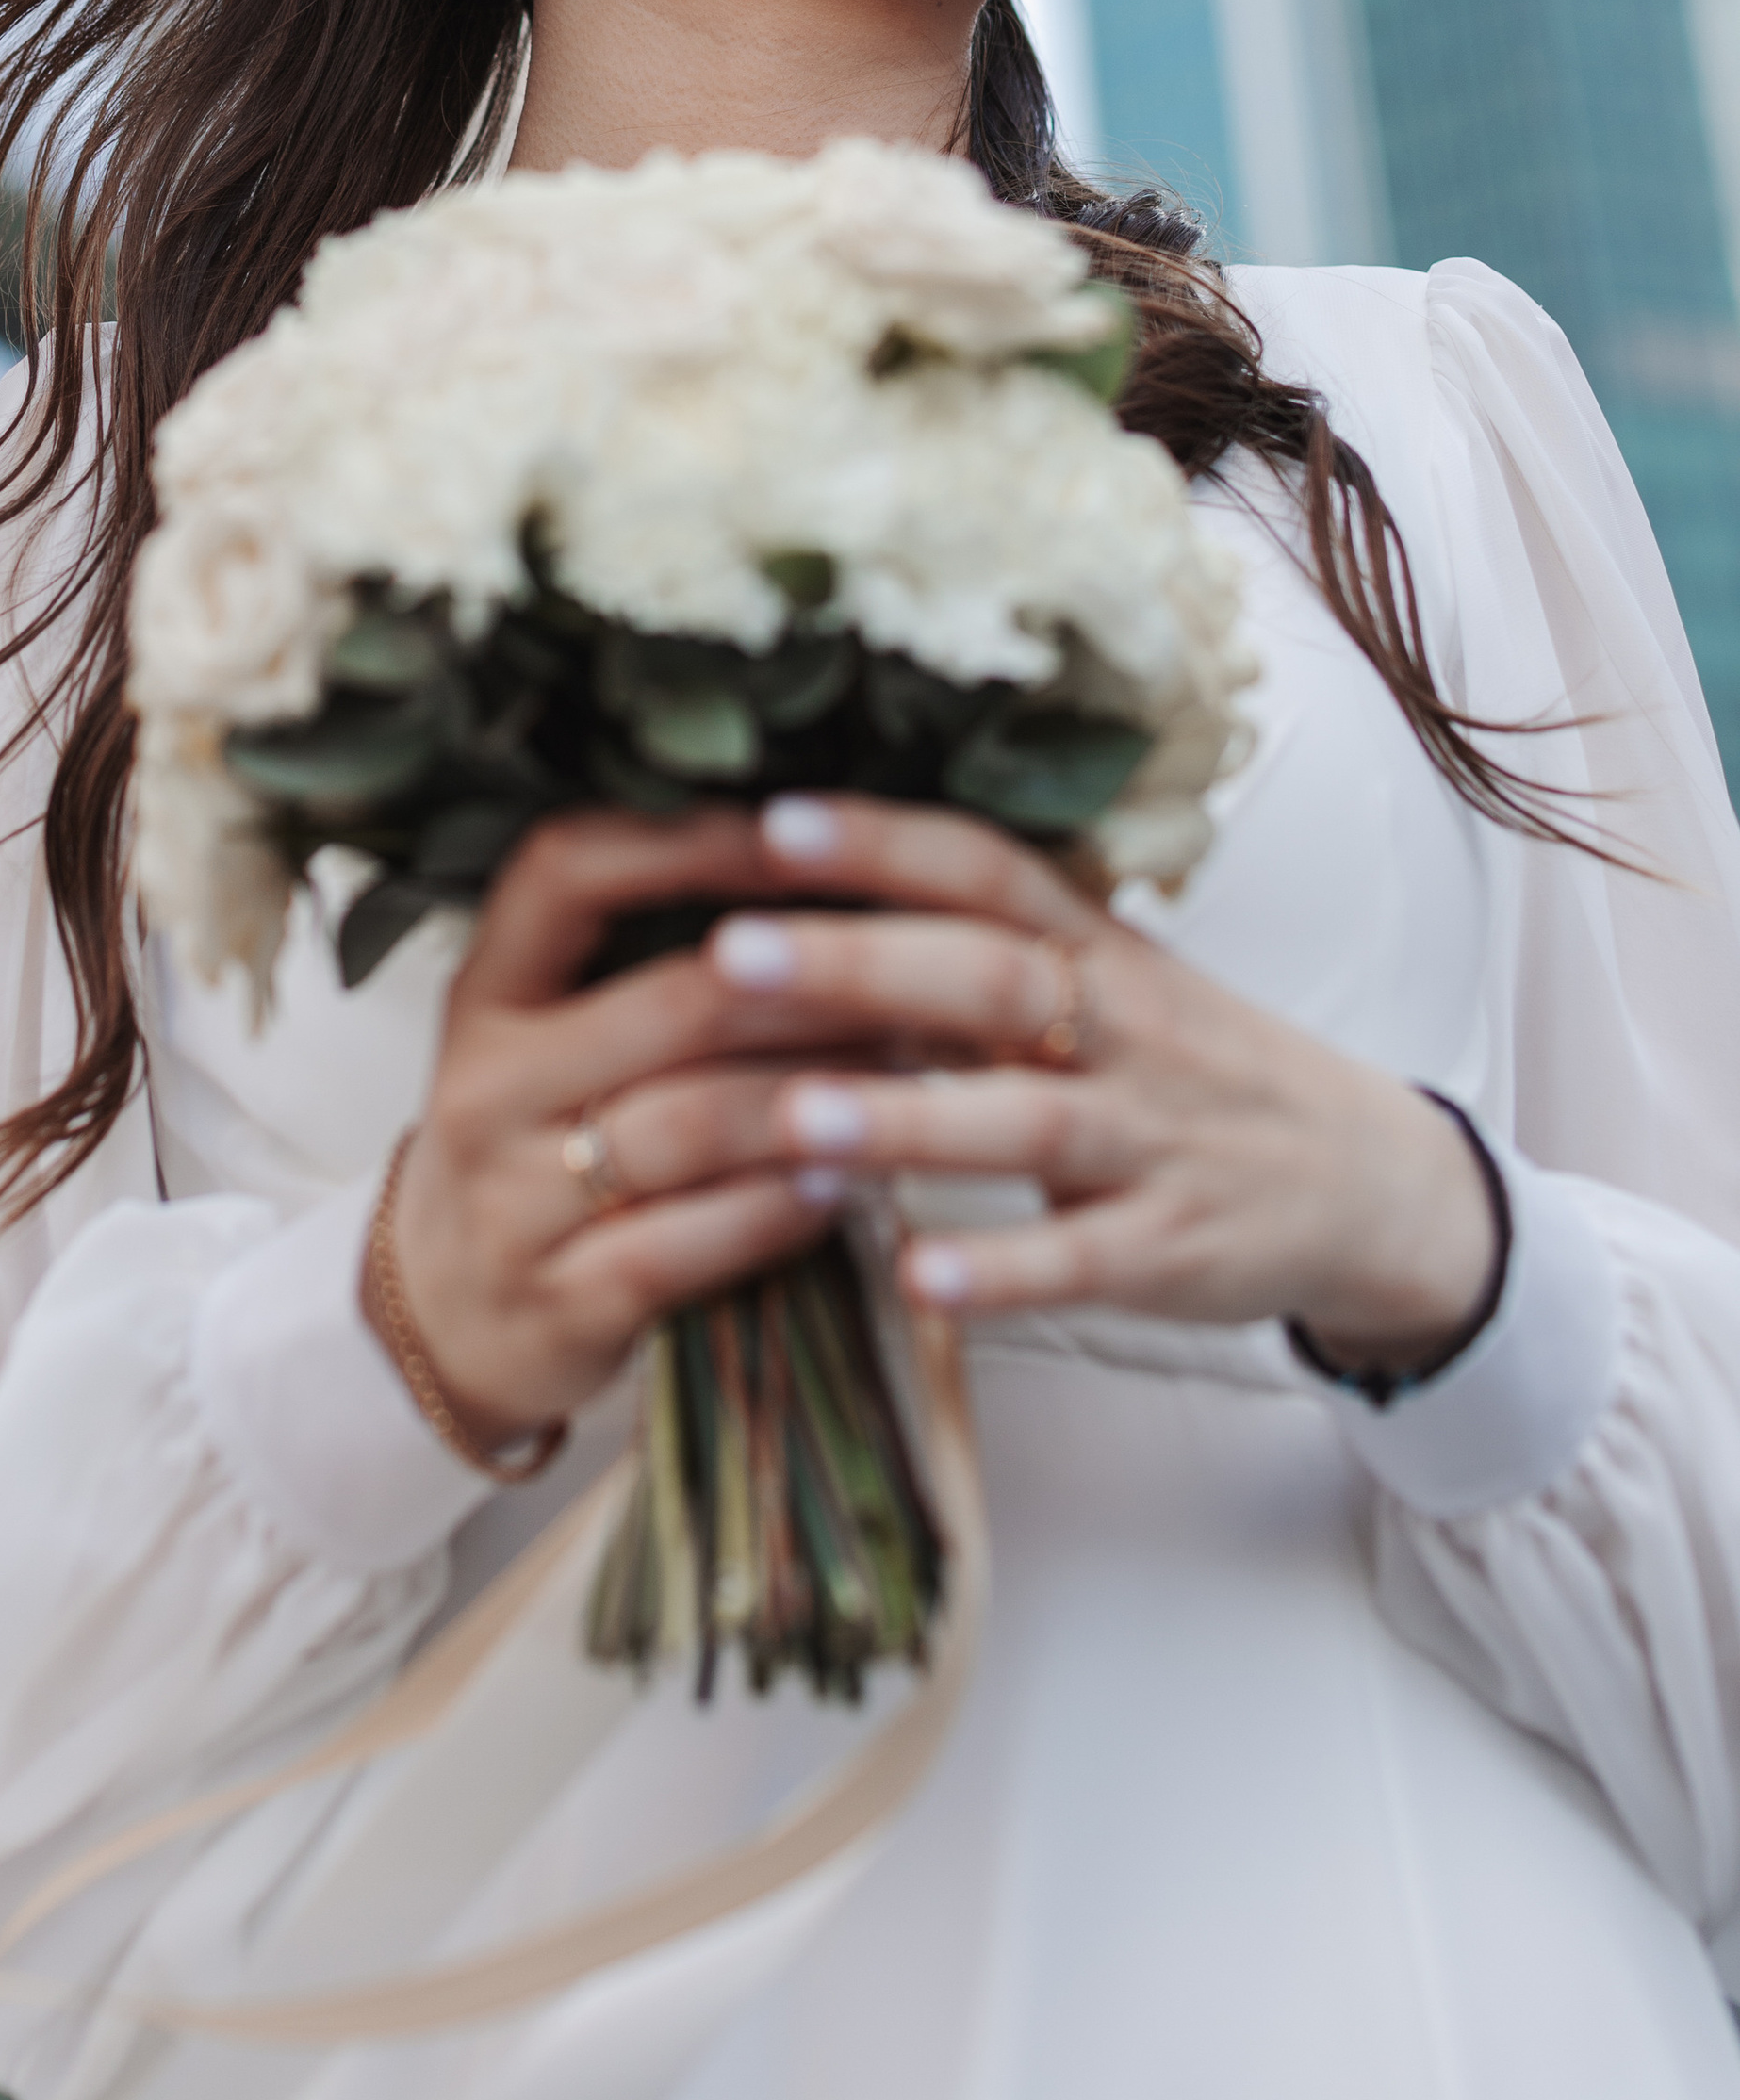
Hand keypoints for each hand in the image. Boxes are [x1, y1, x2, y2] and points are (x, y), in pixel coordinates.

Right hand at [387, 808, 900, 1452]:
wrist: (443, 1324)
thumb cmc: (536, 1154)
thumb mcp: (542, 1043)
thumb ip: (639, 970)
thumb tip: (817, 873)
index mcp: (485, 995)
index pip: (566, 872)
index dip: (687, 840)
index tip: (801, 835)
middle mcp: (485, 1086)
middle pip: (675, 1004)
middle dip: (814, 986)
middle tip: (916, 974)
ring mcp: (512, 1201)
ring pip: (697, 1121)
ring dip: (823, 1094)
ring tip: (905, 1072)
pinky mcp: (562, 1302)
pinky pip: (697, 1239)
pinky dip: (785, 1204)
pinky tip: (848, 1180)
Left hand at [726, 796, 1499, 1367]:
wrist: (1369, 1181)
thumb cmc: (1187, 1067)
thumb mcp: (1102, 985)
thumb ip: (973, 949)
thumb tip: (798, 900)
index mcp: (1095, 948)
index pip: (984, 872)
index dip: (884, 842)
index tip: (770, 821)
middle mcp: (1125, 1027)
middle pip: (990, 978)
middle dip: (860, 963)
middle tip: (730, 953)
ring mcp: (1152, 1139)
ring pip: (1027, 1120)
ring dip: (908, 1120)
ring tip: (792, 1122)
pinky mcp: (1170, 1249)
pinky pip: (1082, 1261)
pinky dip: (1001, 1270)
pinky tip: (914, 1278)